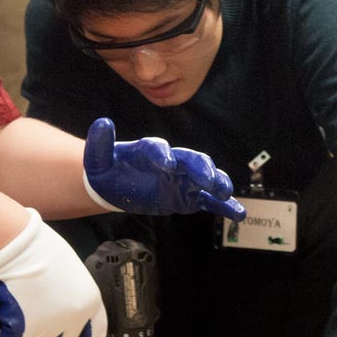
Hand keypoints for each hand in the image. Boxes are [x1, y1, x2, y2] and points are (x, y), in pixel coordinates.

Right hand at [0, 208, 106, 336]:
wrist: (19, 250)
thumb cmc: (43, 253)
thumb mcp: (73, 275)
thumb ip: (75, 298)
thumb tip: (68, 315)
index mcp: (90, 302)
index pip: (97, 334)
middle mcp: (74, 318)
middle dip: (51, 336)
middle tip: (37, 317)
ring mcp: (51, 326)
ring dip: (31, 332)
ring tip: (25, 306)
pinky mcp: (28, 331)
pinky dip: (13, 332)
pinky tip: (13, 312)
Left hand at [82, 118, 245, 220]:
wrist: (118, 183)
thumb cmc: (108, 169)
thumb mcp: (98, 158)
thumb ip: (99, 144)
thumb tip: (102, 123)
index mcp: (148, 151)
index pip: (156, 148)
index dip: (162, 153)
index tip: (165, 163)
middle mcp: (171, 161)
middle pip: (190, 160)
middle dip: (200, 168)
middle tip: (207, 179)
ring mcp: (183, 178)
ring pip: (205, 178)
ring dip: (217, 183)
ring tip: (225, 192)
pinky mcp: (189, 196)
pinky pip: (209, 201)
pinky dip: (225, 206)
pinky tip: (239, 213)